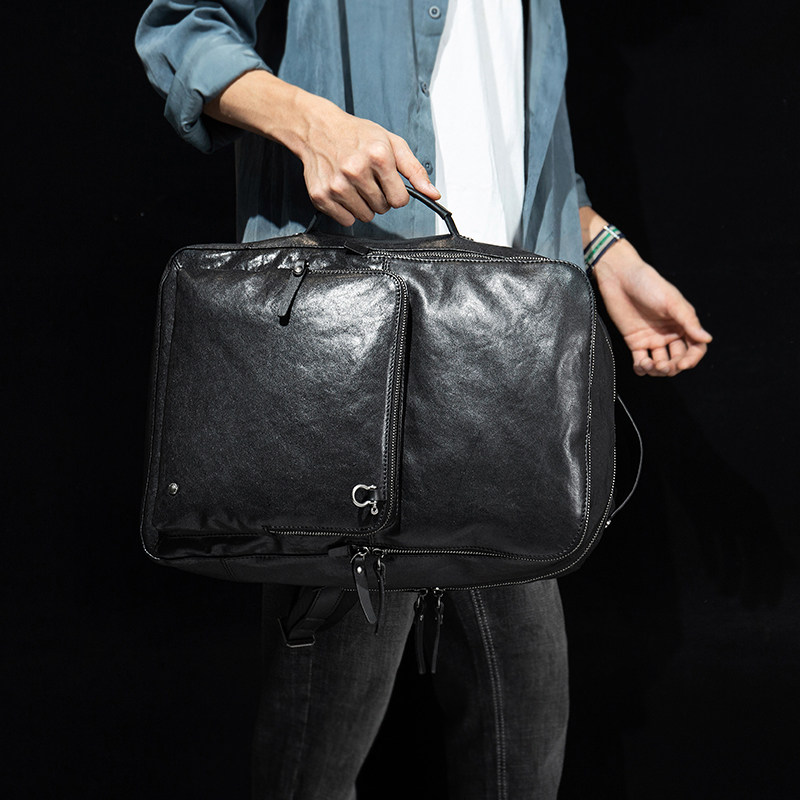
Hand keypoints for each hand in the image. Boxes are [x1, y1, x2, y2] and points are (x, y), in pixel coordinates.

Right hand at [204, 69, 439, 225]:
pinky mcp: (321, 196)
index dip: (397, 194)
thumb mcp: (391, 143)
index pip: (400, 200)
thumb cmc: (357, 135)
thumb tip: (434, 194)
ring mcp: (337, 184)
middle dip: (379, 197)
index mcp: (379, 156)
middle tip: (368, 180)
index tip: (388, 183)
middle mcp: (357, 170)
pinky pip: (346, 221)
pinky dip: (347, 211)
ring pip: (365, 217)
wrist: (317, 128)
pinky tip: (342, 192)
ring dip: (364, 205)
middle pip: (382, 209)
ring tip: (355, 185)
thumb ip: (415, 170)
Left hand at [592, 242, 711, 375]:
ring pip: (660, 363)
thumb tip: (707, 339)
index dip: (692, 359)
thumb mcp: (672, 302)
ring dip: (657, 369)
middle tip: (663, 366)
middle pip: (677, 358)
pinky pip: (641, 361)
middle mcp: (670, 333)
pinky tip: (640, 365)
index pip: (695, 347)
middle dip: (672, 366)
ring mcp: (652, 338)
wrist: (620, 278)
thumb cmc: (649, 285)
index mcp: (683, 323)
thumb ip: (688, 321)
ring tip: (650, 365)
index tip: (683, 364)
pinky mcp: (635, 341)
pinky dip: (642, 368)